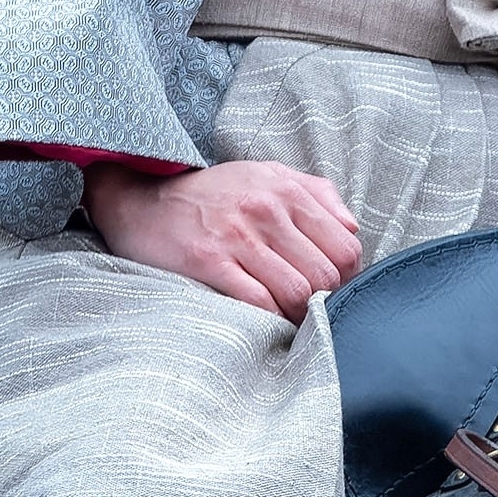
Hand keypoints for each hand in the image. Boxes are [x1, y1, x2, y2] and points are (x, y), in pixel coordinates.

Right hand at [84, 160, 361, 321]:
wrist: (144, 201)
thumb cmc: (215, 193)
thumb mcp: (269, 174)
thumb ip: (318, 193)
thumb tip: (353, 227)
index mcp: (288, 191)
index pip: (345, 246)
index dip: (348, 276)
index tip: (336, 290)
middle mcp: (267, 211)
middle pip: (325, 273)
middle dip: (327, 299)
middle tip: (315, 311)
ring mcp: (238, 237)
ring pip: (296, 290)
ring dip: (300, 314)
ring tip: (293, 320)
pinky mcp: (208, 261)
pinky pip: (256, 300)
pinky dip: (270, 318)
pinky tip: (267, 322)